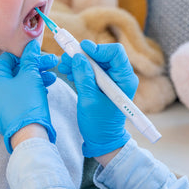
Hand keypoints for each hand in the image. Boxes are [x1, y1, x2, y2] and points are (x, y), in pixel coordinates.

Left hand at [0, 40, 58, 152]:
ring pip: (18, 84)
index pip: (8, 58)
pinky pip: (17, 96)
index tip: (40, 53)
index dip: (27, 54)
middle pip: (15, 71)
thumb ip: (30, 58)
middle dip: (35, 67)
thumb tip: (31, 44)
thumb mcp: (30, 76)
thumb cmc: (27, 103)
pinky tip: (45, 89)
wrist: (28, 135)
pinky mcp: (5, 114)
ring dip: (36, 78)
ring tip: (53, 78)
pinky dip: (30, 90)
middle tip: (51, 63)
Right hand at [58, 41, 137, 157]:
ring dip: (78, 61)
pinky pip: (91, 69)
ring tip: (63, 66)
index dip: (98, 48)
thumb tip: (78, 57)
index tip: (81, 49)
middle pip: (102, 54)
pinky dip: (79, 69)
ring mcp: (111, 79)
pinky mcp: (103, 83)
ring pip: (95, 60)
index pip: (115, 52)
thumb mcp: (89, 100)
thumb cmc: (99, 124)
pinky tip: (69, 73)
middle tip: (66, 57)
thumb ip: (84, 77)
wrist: (102, 140)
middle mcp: (120, 75)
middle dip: (83, 55)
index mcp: (125, 79)